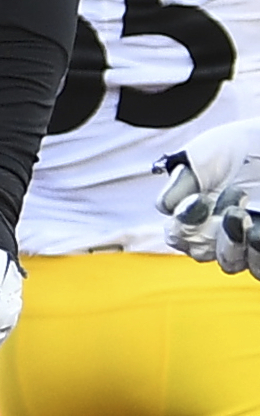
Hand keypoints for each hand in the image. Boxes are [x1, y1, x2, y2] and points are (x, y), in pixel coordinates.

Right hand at [159, 123, 259, 276]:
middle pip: (202, 252)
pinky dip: (257, 251)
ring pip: (230, 263)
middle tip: (235, 209)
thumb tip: (166, 207)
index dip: (185, 222)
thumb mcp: (205, 157)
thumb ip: (181, 182)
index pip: (177, 233)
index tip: (200, 200)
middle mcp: (215, 234)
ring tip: (250, 223)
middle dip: (214, 233)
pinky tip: (258, 231)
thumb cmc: (239, 149)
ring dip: (236, 246)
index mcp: (193, 215)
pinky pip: (259, 266)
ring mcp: (244, 243)